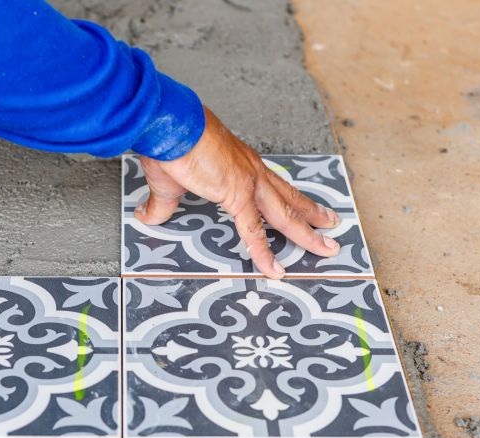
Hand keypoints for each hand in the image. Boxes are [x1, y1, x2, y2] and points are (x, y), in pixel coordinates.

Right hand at [135, 106, 340, 278]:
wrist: (167, 124)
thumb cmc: (169, 143)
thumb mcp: (168, 181)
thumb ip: (163, 203)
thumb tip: (148, 215)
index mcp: (239, 164)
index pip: (270, 186)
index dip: (287, 199)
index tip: (301, 209)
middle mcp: (251, 170)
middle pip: (289, 198)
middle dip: (311, 214)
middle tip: (331, 223)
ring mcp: (248, 181)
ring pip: (285, 214)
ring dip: (307, 233)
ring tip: (326, 247)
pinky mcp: (236, 193)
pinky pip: (254, 231)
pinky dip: (265, 253)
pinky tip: (275, 270)